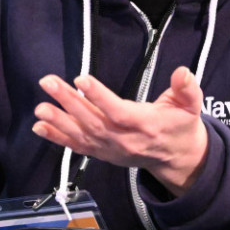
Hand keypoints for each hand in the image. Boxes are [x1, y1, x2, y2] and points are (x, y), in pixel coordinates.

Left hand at [33, 66, 210, 193]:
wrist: (176, 157)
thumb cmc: (181, 124)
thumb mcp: (190, 105)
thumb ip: (187, 88)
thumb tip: (182, 72)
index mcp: (146, 125)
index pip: (119, 112)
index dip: (100, 97)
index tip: (81, 79)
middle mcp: (125, 141)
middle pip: (94, 122)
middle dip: (69, 102)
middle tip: (48, 82)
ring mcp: (112, 150)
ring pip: (82, 135)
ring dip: (58, 121)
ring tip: (39, 108)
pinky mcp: (103, 154)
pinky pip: (78, 147)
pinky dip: (57, 138)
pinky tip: (39, 127)